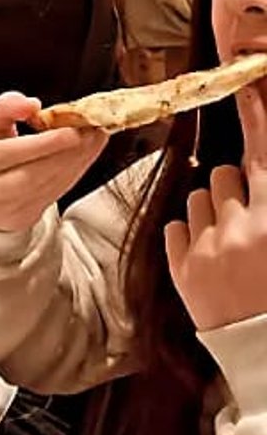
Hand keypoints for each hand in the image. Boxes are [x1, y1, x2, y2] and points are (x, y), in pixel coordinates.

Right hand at [0, 92, 106, 233]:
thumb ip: (2, 109)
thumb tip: (30, 103)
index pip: (1, 155)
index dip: (38, 144)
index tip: (70, 130)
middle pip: (27, 176)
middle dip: (63, 154)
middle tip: (91, 131)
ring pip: (44, 187)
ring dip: (75, 162)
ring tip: (95, 136)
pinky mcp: (21, 219)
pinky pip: (53, 194)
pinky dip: (75, 171)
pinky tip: (87, 152)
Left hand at [165, 87, 266, 330]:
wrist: (263, 347)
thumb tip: (256, 169)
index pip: (263, 157)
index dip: (259, 118)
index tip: (249, 87)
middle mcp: (242, 229)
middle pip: (225, 174)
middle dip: (237, 187)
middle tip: (253, 220)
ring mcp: (208, 249)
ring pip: (198, 197)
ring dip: (213, 210)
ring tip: (233, 243)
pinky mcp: (181, 268)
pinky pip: (176, 227)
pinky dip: (190, 236)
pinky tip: (212, 259)